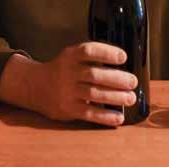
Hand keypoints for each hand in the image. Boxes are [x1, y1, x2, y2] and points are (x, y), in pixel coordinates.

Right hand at [0, 43, 136, 125]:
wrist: (35, 86)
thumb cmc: (63, 69)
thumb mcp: (72, 56)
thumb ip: (91, 58)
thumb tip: (121, 64)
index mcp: (71, 55)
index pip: (89, 51)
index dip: (107, 53)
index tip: (123, 57)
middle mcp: (68, 72)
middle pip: (94, 75)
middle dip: (116, 79)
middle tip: (132, 82)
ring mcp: (66, 91)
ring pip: (93, 94)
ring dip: (115, 97)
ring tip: (130, 98)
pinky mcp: (67, 109)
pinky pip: (89, 113)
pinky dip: (105, 117)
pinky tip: (118, 117)